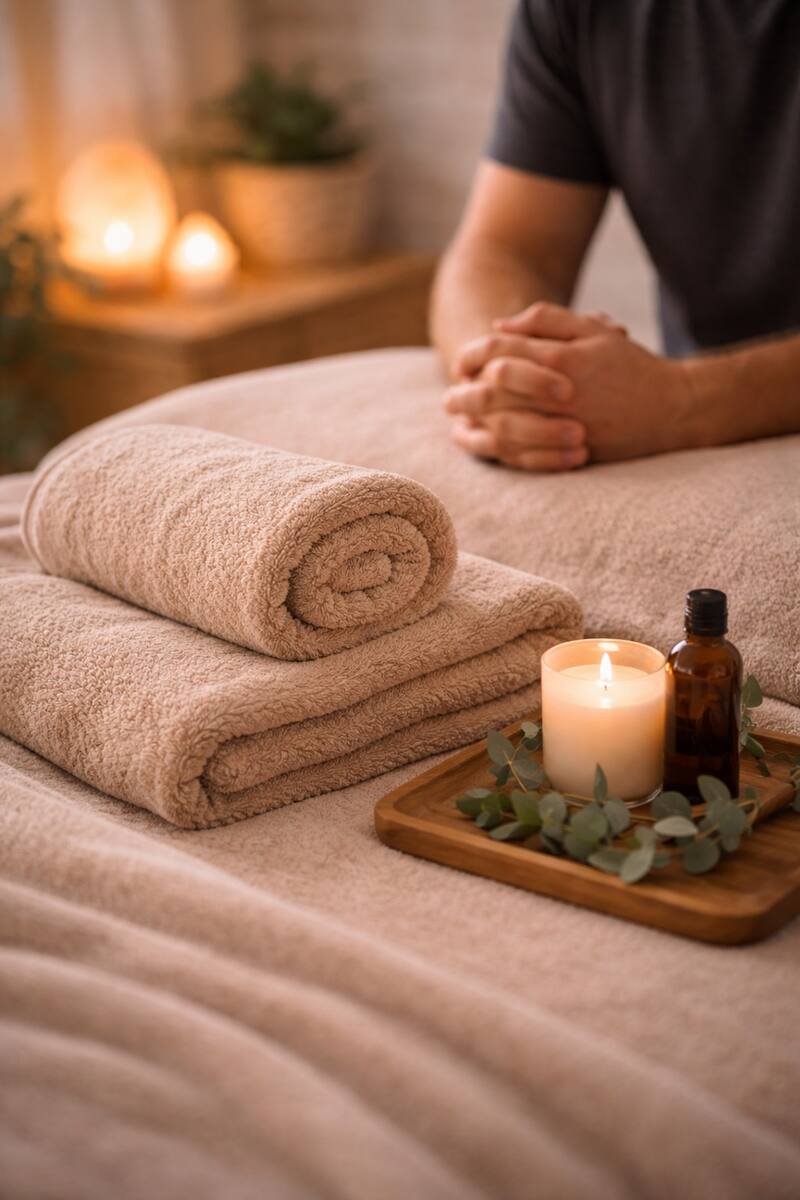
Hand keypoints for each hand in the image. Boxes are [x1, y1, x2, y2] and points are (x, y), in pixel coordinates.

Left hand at [445, 303, 692, 465]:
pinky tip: (484, 446)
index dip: (473, 356)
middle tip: (449, 397)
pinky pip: (522, 456)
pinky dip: (497, 452)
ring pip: (502, 426)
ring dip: (474, 424)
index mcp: (559, 358)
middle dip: (464, 394)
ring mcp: (563, 427)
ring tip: (458, 423)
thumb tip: (498, 326)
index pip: (499, 352)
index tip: (461, 362)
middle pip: (492, 393)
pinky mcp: (569, 454)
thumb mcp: (593, 331)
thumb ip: (547, 321)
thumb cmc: (630, 366)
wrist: (672, 409)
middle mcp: (557, 394)